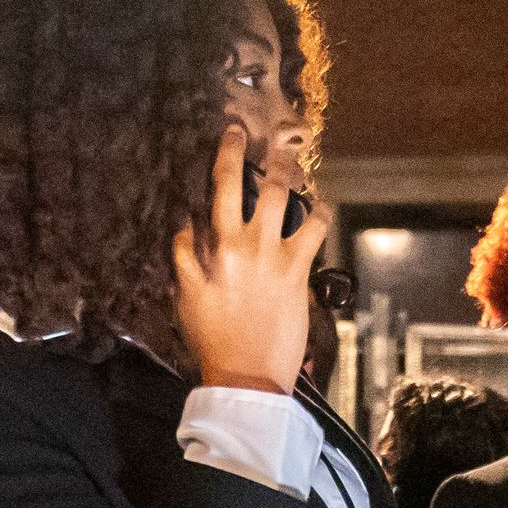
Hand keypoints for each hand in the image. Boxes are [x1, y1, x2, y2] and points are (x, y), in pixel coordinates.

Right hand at [170, 121, 322, 396]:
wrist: (246, 375)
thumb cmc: (212, 339)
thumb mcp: (186, 296)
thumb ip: (184, 256)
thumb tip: (185, 223)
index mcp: (216, 245)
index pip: (219, 187)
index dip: (227, 154)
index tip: (234, 133)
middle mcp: (248, 242)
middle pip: (258, 184)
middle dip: (267, 155)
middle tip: (274, 137)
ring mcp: (276, 256)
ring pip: (287, 200)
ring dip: (295, 177)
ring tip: (299, 164)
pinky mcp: (299, 273)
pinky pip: (314, 233)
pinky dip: (320, 216)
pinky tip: (323, 208)